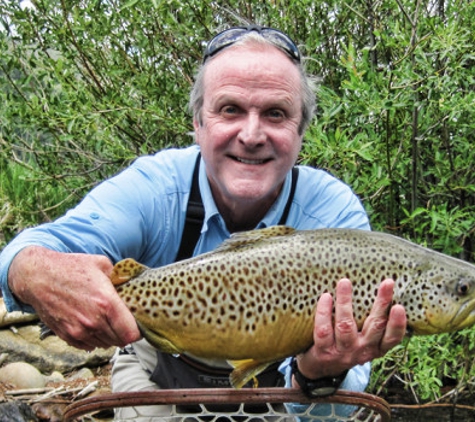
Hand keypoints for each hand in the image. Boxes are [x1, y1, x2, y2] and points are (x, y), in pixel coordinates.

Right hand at [8, 246, 140, 350]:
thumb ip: (121, 278)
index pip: (132, 334)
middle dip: (124, 332)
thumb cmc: (72, 267)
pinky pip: (89, 346)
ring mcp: (79, 331)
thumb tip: (133, 284)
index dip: (138, 331)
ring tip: (106, 320)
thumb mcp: (102, 264)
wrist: (38, 276)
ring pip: (105, 344)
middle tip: (122, 320)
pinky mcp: (67, 336)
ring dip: (109, 336)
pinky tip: (92, 323)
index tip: (137, 324)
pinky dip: (94, 338)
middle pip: (120, 341)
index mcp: (107, 303)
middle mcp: (94, 321)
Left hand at [294, 278, 405, 380]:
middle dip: (382, 303)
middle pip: (375, 326)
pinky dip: (324, 312)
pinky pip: (324, 329)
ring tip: (345, 282)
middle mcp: (362, 351)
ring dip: (345, 302)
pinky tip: (326, 297)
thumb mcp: (363, 339)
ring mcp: (343, 352)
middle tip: (388, 282)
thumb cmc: (344, 345)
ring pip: (345, 325)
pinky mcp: (323, 351)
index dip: (398, 324)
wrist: (319, 370)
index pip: (392, 339)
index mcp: (376, 348)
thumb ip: (370, 322)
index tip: (400, 307)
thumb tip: (373, 286)